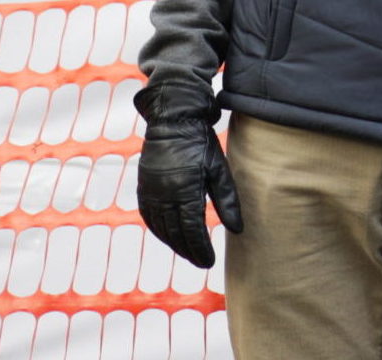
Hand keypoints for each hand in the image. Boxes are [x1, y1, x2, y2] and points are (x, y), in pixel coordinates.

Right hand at [133, 79, 242, 267]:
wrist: (172, 120)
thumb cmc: (201, 143)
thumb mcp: (219, 169)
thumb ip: (227, 200)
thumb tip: (237, 228)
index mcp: (184, 190)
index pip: (191, 230)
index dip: (200, 248)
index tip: (209, 261)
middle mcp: (163, 195)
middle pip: (175, 233)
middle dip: (189, 251)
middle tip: (202, 262)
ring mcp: (150, 192)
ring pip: (160, 228)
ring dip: (174, 244)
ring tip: (189, 253)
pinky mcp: (143, 188)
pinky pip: (149, 217)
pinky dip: (159, 231)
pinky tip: (169, 236)